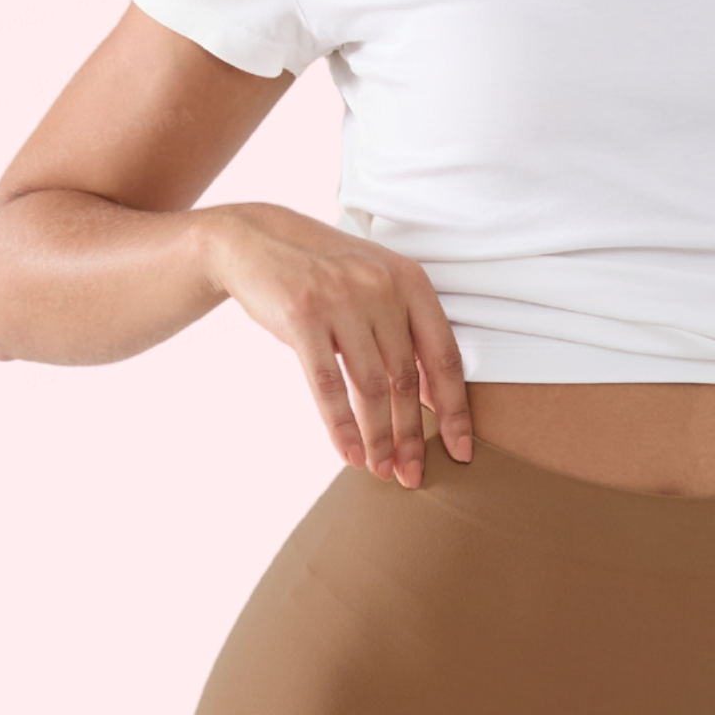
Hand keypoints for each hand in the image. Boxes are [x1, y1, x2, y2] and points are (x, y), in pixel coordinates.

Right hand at [199, 202, 472, 486]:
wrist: (253, 239)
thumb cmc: (323, 274)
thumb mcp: (374, 288)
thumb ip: (406, 334)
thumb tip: (436, 401)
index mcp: (410, 282)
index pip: (444, 357)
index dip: (455, 410)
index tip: (460, 451)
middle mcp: (381, 288)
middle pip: (407, 380)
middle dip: (412, 436)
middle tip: (412, 475)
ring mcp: (341, 300)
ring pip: (371, 388)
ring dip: (378, 438)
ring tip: (382, 471)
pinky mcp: (302, 316)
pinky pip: (329, 385)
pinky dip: (342, 426)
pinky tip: (350, 454)